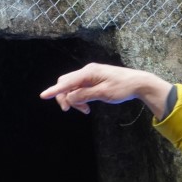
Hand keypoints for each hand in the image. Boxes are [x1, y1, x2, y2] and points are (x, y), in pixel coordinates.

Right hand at [39, 63, 172, 118]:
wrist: (138, 83)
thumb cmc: (123, 87)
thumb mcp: (104, 94)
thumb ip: (85, 95)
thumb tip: (69, 98)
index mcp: (89, 72)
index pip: (67, 82)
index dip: (54, 90)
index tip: (43, 96)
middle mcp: (87, 71)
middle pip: (66, 83)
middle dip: (65, 97)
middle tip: (71, 110)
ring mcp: (89, 75)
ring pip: (72, 87)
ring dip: (74, 99)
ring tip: (85, 110)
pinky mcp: (93, 79)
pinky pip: (80, 88)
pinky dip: (80, 98)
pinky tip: (86, 107)